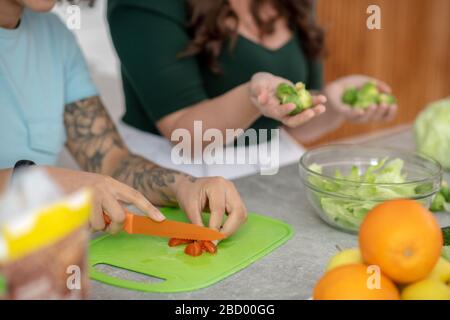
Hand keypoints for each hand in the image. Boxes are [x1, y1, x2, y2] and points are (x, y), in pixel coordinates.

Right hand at [44, 167, 164, 233]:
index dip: (149, 208)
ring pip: (102, 224)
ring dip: (94, 226)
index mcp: (112, 183)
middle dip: (114, 227)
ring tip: (85, 215)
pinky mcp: (80, 204)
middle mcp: (105, 187)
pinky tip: (77, 214)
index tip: (160, 219)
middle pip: (121, 217)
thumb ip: (111, 202)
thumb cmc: (75, 187)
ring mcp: (92, 196)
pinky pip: (88, 226)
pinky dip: (83, 226)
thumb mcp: (98, 188)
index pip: (135, 196)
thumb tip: (122, 221)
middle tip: (106, 225)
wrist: (49, 178)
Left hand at [174, 176, 246, 236]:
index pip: (219, 209)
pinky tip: (222, 229)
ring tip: (218, 235)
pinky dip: (233, 225)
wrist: (190, 185)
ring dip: (232, 228)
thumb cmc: (188, 193)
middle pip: (238, 211)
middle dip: (229, 229)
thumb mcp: (189, 208)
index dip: (215, 226)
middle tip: (217, 239)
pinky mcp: (236, 200)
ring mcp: (234, 193)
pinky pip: (240, 215)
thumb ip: (197, 224)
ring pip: (242, 215)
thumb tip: (205, 240)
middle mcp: (229, 187)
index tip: (209, 239)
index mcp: (216, 185)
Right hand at [249, 72, 326, 127]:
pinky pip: (307, 103)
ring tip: (322, 107)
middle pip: (292, 120)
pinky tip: (322, 99)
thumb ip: (258, 90)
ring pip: (302, 114)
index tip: (293, 105)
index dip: (285, 110)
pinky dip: (314, 102)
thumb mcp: (256, 85)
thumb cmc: (258, 85)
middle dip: (302, 117)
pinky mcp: (297, 101)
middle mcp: (281, 112)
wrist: (264, 85)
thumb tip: (261, 98)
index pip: (277, 113)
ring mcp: (290, 108)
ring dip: (313, 111)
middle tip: (312, 112)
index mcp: (270, 110)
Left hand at [324, 75, 396, 122]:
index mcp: (371, 109)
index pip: (384, 116)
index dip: (390, 113)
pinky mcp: (342, 112)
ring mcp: (353, 116)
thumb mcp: (365, 81)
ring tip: (373, 105)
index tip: (394, 105)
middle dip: (381, 112)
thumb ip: (377, 85)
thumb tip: (389, 92)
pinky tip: (360, 110)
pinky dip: (355, 113)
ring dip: (369, 113)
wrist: (333, 87)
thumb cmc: (351, 86)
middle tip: (384, 104)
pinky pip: (350, 115)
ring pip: (364, 119)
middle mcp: (363, 115)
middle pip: (375, 118)